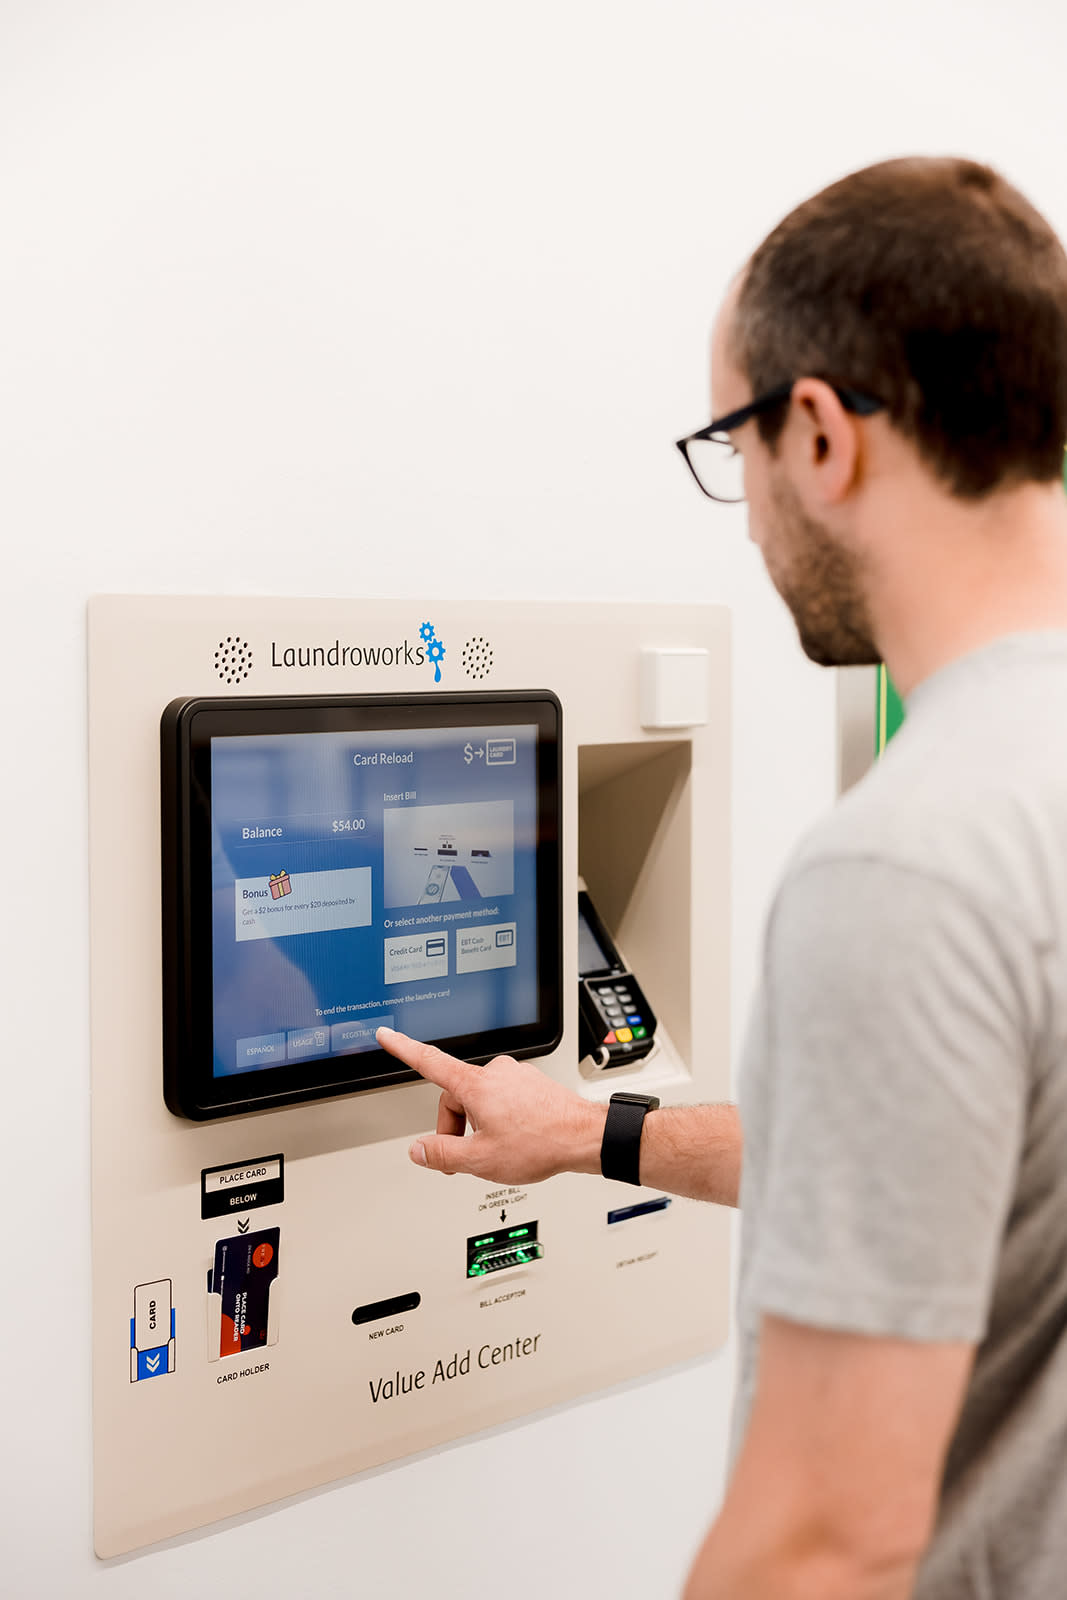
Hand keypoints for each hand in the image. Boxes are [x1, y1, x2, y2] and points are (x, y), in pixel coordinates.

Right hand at [376, 1026, 603, 1184]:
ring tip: (499, 1152)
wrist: (585, 1137)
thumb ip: (442, 1155)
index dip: (403, 1048)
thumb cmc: (541, 1143)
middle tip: (466, 1159)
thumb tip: (419, 1150)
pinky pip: (503, 1100)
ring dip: (479, 1126)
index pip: (429, 1062)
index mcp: (477, 1085)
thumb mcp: (480, 1159)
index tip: (388, 1035)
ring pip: (481, 1101)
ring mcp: (516, 1076)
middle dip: (456, 1128)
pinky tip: (516, 1140)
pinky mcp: (531, 1084)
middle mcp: (496, 1073)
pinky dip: (500, 1120)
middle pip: (456, 1097)